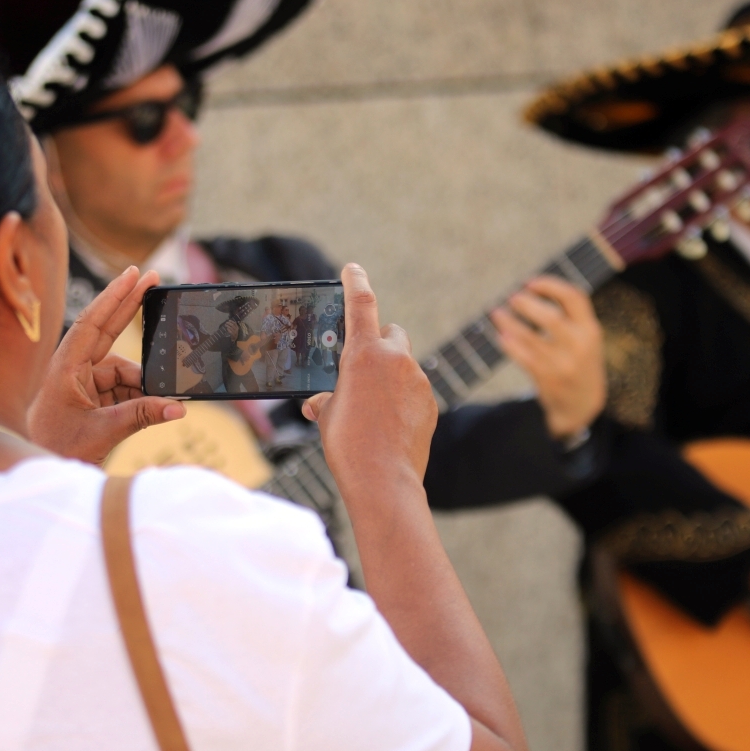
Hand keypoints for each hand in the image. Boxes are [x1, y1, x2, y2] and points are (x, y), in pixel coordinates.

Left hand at [27, 267, 184, 463]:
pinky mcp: (93, 397)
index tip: (134, 274)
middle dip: (131, 306)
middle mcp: (74, 367)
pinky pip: (125, 389)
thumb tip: (177, 406)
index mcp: (66, 367)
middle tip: (153, 278)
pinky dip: (139, 398)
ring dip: (142, 386)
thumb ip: (141, 416)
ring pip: (125, 371)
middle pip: (107, 329)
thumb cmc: (57, 448)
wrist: (40, 470)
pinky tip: (153, 409)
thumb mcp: (101, 432)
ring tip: (156, 406)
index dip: (115, 297)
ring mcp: (84, 382)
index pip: (93, 323)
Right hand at [302, 264, 436, 493]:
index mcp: (363, 354)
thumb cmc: (348, 446)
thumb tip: (319, 403)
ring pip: (403, 366)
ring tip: (372, 410)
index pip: (361, 304)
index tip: (353, 269)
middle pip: (390, 334)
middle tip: (361, 366)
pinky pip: (414, 391)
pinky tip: (389, 425)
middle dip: (378, 344)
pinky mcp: (430, 402)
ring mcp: (418, 380)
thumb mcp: (327, 418)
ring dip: (389, 376)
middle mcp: (396, 359)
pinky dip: (402, 399)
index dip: (356, 282)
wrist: (384, 481)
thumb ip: (326, 400)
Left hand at [489, 275, 605, 439]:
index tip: (529, 282)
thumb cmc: (578, 361)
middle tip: (511, 297)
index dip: (550, 285)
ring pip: (531, 338)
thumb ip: (570, 316)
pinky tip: (500, 335)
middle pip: (551, 317)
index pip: (575, 297)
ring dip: (509, 322)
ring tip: (496, 313)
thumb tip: (532, 286)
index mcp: (591, 329)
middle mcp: (580, 345)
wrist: (583, 404)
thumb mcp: (586, 338)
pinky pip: (524, 358)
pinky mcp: (548, 380)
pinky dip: (510, 345)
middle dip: (527, 304)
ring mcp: (564, 364)